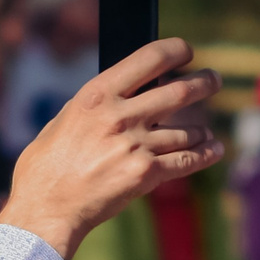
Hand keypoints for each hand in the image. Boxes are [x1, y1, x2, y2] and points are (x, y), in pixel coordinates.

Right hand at [0, 39, 222, 259]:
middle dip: (204, 83)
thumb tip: (118, 93)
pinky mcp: (146, 174)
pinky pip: (186, 160)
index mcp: (96, 96)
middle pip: (179, 91)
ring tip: (206, 131)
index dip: (175, 50)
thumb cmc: (45, 168)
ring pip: (186, 131)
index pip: (149, 59)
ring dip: (201, 130)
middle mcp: (119, 116)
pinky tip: (214, 149)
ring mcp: (135, 145)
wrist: (46, 209)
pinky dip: (206, 154)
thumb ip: (93, 107)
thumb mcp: (62, 122)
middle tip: (213, 80)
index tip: (186, 51)